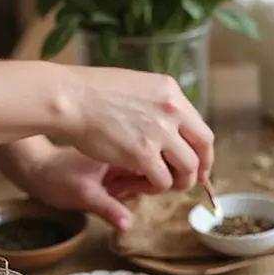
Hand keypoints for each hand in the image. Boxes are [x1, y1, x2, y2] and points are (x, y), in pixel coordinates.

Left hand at [17, 146, 154, 229]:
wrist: (37, 172)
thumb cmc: (56, 178)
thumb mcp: (83, 195)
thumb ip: (108, 209)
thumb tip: (128, 225)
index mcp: (120, 147)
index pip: (156, 156)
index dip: (156, 174)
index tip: (137, 188)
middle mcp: (124, 150)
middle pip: (155, 164)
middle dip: (144, 182)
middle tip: (118, 189)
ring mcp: (121, 159)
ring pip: (146, 173)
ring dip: (135, 186)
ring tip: (110, 188)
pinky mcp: (116, 168)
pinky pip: (134, 178)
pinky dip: (127, 188)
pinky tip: (109, 189)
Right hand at [63, 65, 213, 192]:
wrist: (71, 98)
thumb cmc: (92, 93)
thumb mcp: (136, 87)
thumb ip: (157, 106)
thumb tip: (170, 123)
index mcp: (171, 92)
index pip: (200, 127)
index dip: (202, 151)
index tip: (199, 164)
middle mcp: (172, 110)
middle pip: (203, 148)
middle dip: (199, 170)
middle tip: (189, 182)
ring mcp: (160, 132)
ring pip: (187, 168)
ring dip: (178, 182)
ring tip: (160, 184)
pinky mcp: (143, 153)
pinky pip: (163, 180)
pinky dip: (155, 187)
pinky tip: (142, 184)